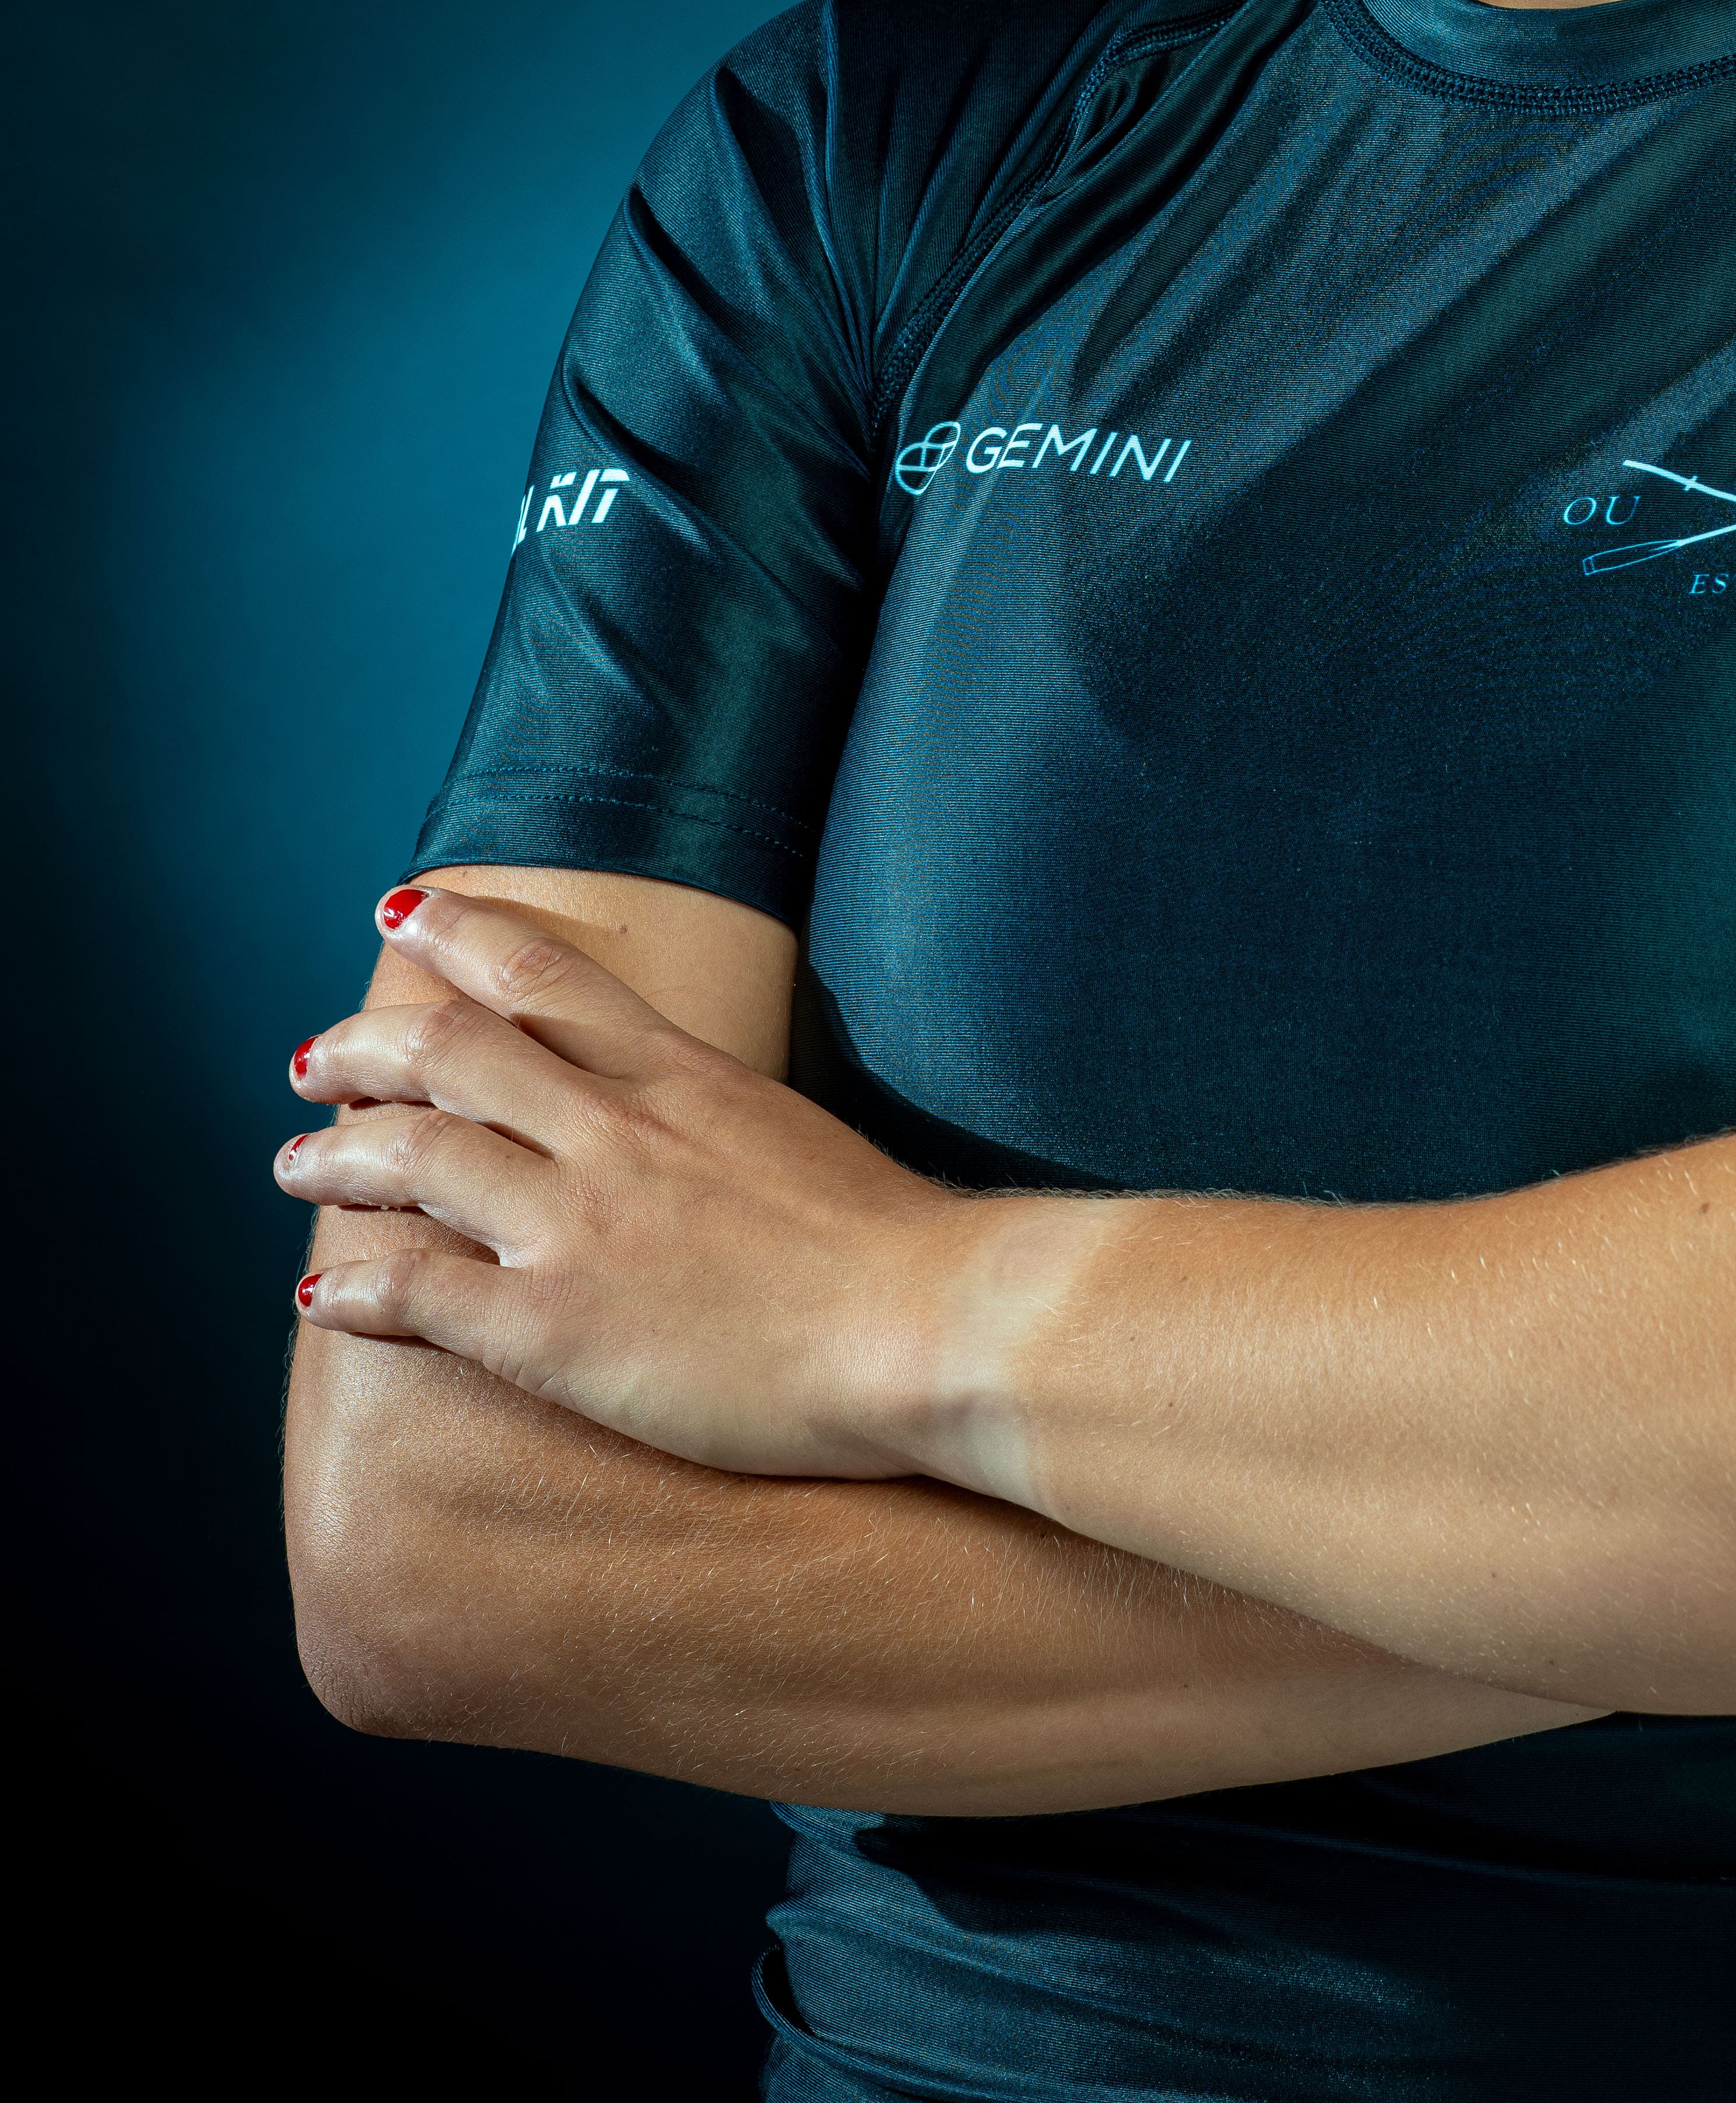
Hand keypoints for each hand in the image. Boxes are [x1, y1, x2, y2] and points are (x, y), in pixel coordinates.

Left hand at [278, 886, 989, 1478]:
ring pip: (413, 1157)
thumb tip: (687, 1122)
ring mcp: (580, 1227)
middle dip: (362, 1047)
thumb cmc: (889, 1244)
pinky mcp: (558, 1332)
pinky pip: (419, 1292)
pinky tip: (322, 1292)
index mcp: (680, 1077)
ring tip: (296, 1163)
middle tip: (312, 1061)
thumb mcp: (795, 1135)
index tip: (404, 915)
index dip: (459, 937)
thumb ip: (718, 1119)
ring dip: (335, 1155)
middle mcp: (615, 1132)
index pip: (543, 977)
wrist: (927, 1323)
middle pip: (450, 1052)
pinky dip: (355, 1286)